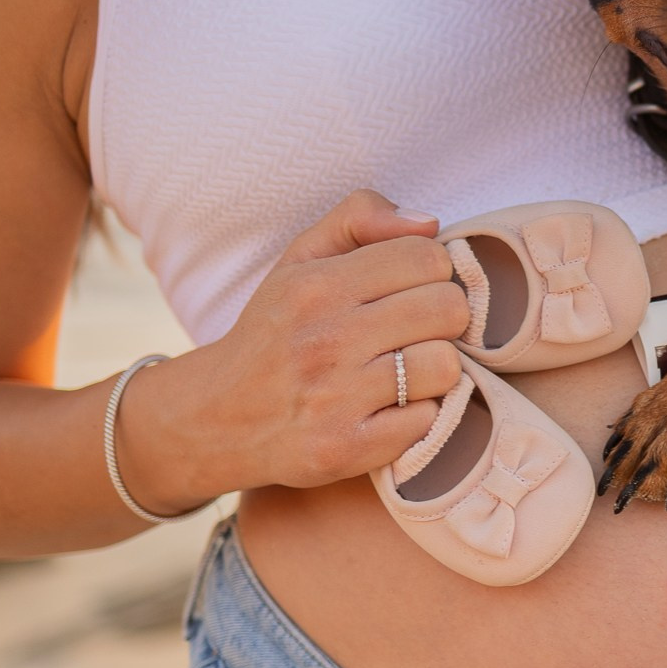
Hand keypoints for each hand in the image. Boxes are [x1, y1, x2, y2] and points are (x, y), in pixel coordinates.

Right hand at [115, 190, 470, 509]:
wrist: (217, 417)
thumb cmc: (276, 330)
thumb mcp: (299, 259)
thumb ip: (359, 218)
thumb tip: (429, 223)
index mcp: (316, 285)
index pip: (428, 257)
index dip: (433, 271)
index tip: (413, 289)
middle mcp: (324, 339)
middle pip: (448, 309)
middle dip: (444, 318)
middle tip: (418, 331)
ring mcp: (335, 398)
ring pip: (445, 367)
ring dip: (436, 370)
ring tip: (407, 371)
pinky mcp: (346, 449)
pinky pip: (428, 421)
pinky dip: (419, 417)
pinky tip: (392, 409)